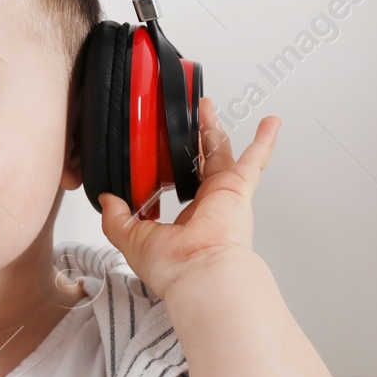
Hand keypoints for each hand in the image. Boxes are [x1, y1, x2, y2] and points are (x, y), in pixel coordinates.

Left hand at [98, 97, 277, 299]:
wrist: (197, 272)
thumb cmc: (173, 267)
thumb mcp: (131, 239)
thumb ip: (116, 218)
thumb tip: (106, 200)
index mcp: (187, 217)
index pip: (179, 184)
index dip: (171, 165)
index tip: (161, 149)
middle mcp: (208, 204)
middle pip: (199, 160)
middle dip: (192, 135)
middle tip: (186, 114)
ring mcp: (224, 195)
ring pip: (219, 152)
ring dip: (214, 128)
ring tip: (206, 104)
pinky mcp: (237, 189)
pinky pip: (254, 160)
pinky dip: (264, 141)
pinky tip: (270, 123)